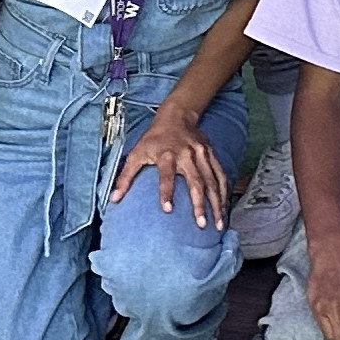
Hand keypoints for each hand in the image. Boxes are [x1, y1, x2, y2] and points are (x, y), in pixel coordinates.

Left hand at [110, 105, 228, 225]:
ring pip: (213, 181)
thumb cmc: (154, 137)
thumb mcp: (136, 153)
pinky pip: (221, 175)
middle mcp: (187, 154)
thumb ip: (126, 176)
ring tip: (218, 223)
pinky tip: (225, 206)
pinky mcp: (212, 154)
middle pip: (196, 181)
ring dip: (217, 202)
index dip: (166, 192)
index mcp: (167, 154)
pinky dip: (224, 191)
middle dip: (200, 204)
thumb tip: (114, 199)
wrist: (177, 115)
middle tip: (202, 224)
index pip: (166, 175)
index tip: (167, 210)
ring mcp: (202, 154)